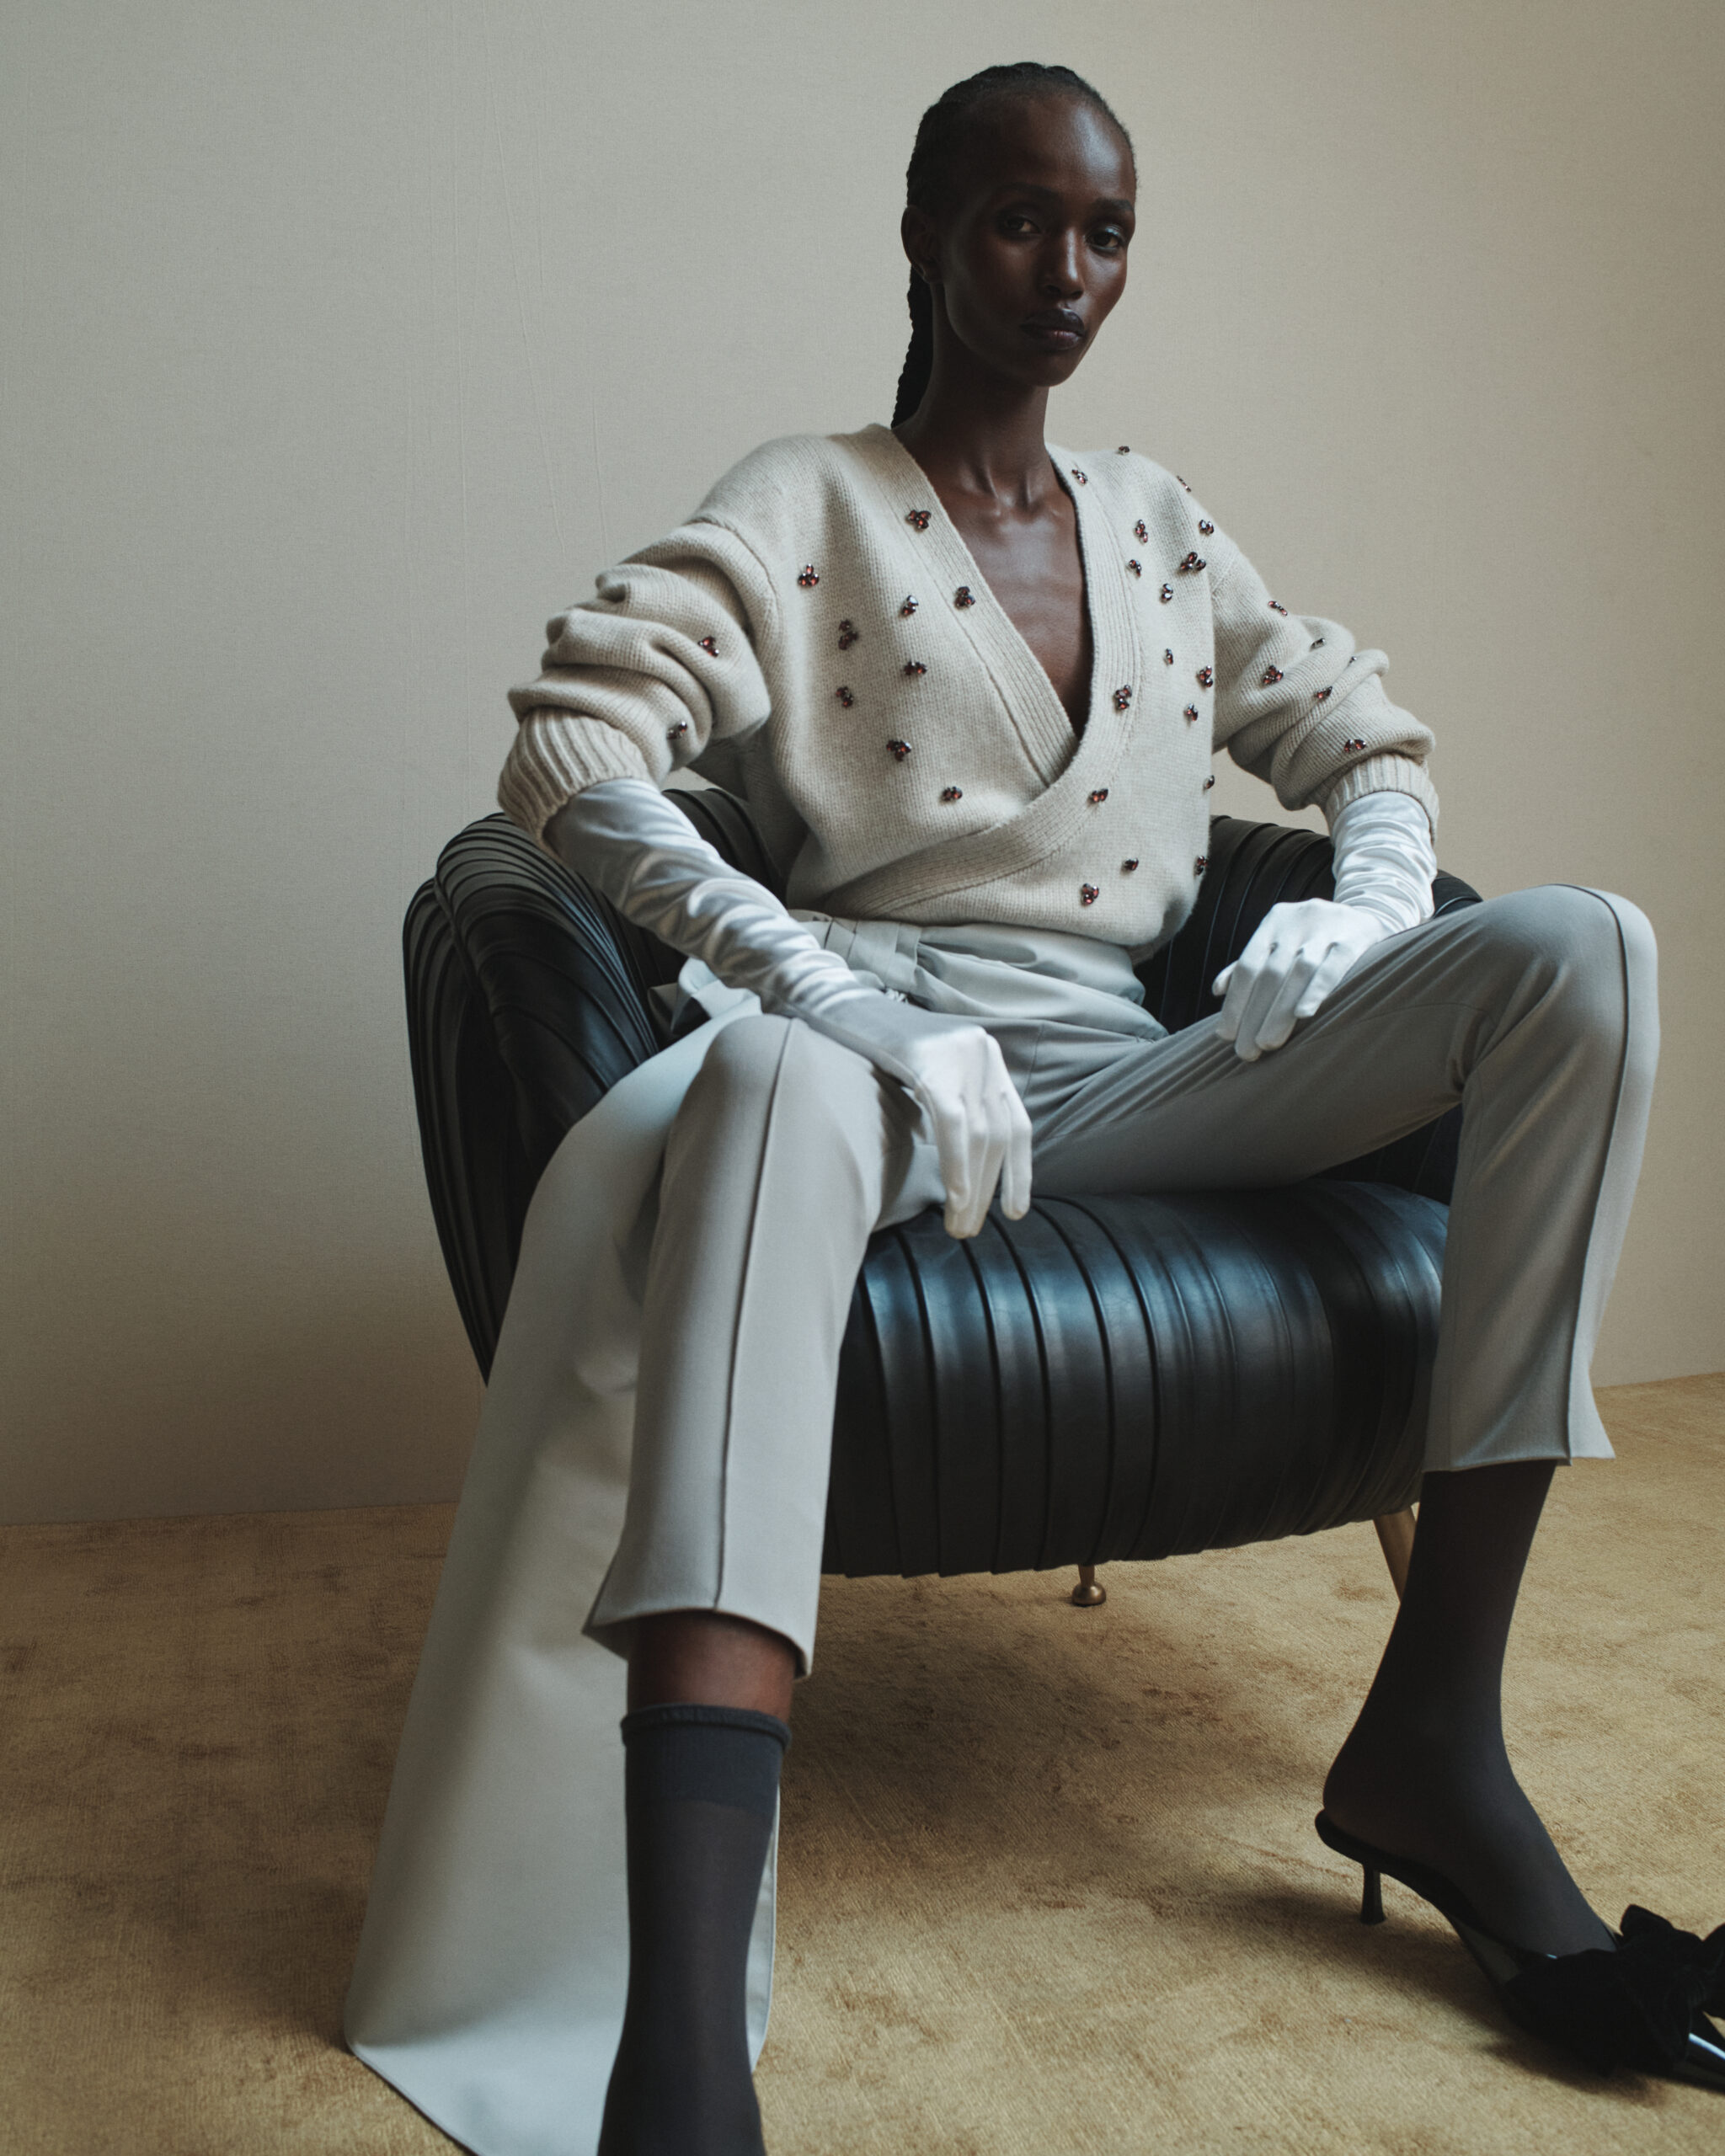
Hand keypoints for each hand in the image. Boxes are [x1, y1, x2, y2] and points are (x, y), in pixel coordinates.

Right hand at [835, 997, 1032, 1237]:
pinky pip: (951, 1122)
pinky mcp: (929, 1058)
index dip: (1018, 1171)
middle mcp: (981, 1050)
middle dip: (988, 1189)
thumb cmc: (869, 1050)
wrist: (832, 1006)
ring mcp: (959, 1051)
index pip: (1016, 1123)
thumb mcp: (924, 1077)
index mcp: (985, 1056)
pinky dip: (957, 1164)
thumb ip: (950, 1107)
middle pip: (998, 1134)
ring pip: (979, 1133)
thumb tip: (962, 1166)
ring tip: (960, 1226)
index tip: (1015, 1211)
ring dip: (972, 1188)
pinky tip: (956, 1197)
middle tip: (969, 1229)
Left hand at [1212, 899, 1386, 1060]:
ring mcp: (1327, 928)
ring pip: (1298, 973)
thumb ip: (1252, 963)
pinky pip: (1334, 966)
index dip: (1235, 1002)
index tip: (1225, 1035)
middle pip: (1270, 974)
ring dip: (1280, 1012)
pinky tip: (1304, 1015)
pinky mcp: (1355, 938)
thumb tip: (1218, 990)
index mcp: (1275, 922)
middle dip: (1254, 1015)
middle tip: (1245, 1051)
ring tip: (1267, 1044)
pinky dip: (1316, 990)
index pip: (1248, 966)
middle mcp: (1298, 922)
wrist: (1369, 914)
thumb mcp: (1283, 941)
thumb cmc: (1316, 938)